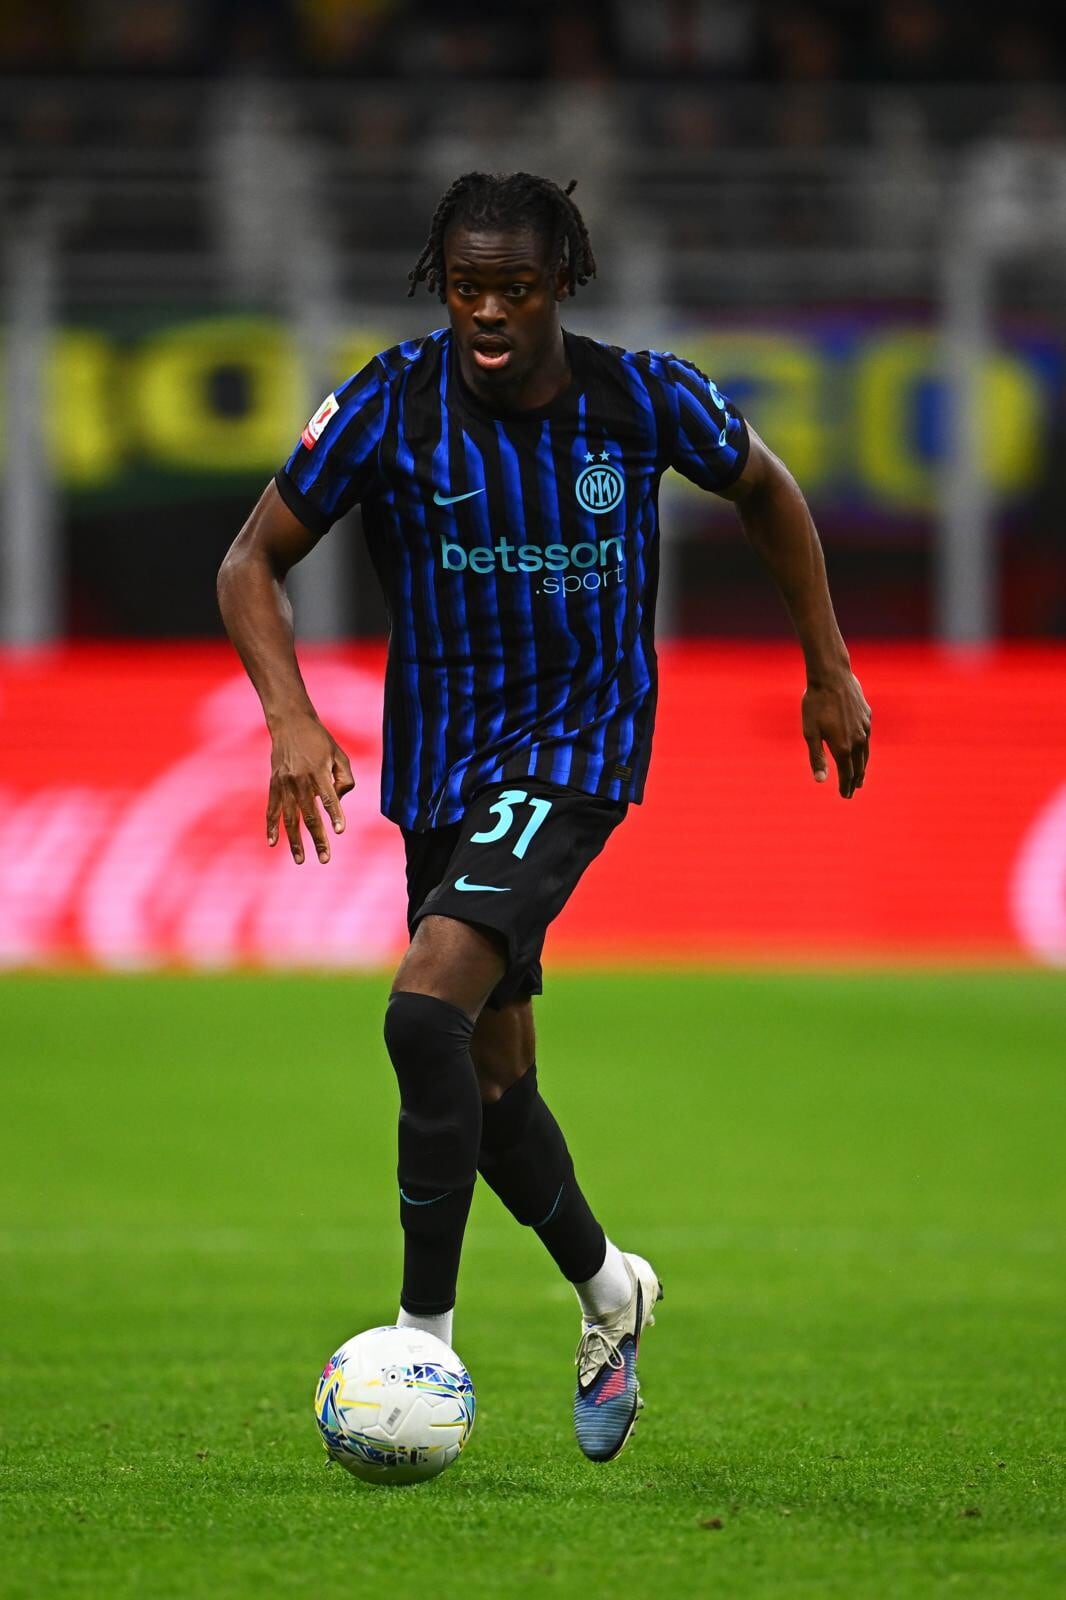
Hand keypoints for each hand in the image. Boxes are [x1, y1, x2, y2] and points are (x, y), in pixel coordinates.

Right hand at [266, 715, 354, 862]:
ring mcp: (284, 783)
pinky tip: (273, 843)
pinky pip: (272, 809)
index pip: (328, 797)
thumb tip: (338, 802)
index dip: (335, 814)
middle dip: (318, 838)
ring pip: (290, 818)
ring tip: (301, 860)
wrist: (290, 722)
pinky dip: (271, 826)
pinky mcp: (274, 784)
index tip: (340, 831)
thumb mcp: (340, 754)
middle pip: (309, 814)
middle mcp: (300, 779)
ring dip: (295, 841)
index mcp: (318, 771)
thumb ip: (345, 779)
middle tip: (325, 859)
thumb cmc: (320, 740)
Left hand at [802, 670, 870, 799]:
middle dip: (855, 781)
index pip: (847, 774)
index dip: (846, 786)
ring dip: (862, 767)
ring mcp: (864, 727)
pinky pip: (867, 738)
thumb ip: (817, 757)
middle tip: (852, 791)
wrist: (831, 676)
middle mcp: (857, 740)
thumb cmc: (815, 704)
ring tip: (860, 777)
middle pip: (858, 766)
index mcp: (842, 746)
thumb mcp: (810, 732)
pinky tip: (861, 750)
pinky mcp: (867, 716)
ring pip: (865, 753)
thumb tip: (820, 780)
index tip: (845, 796)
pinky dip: (864, 750)